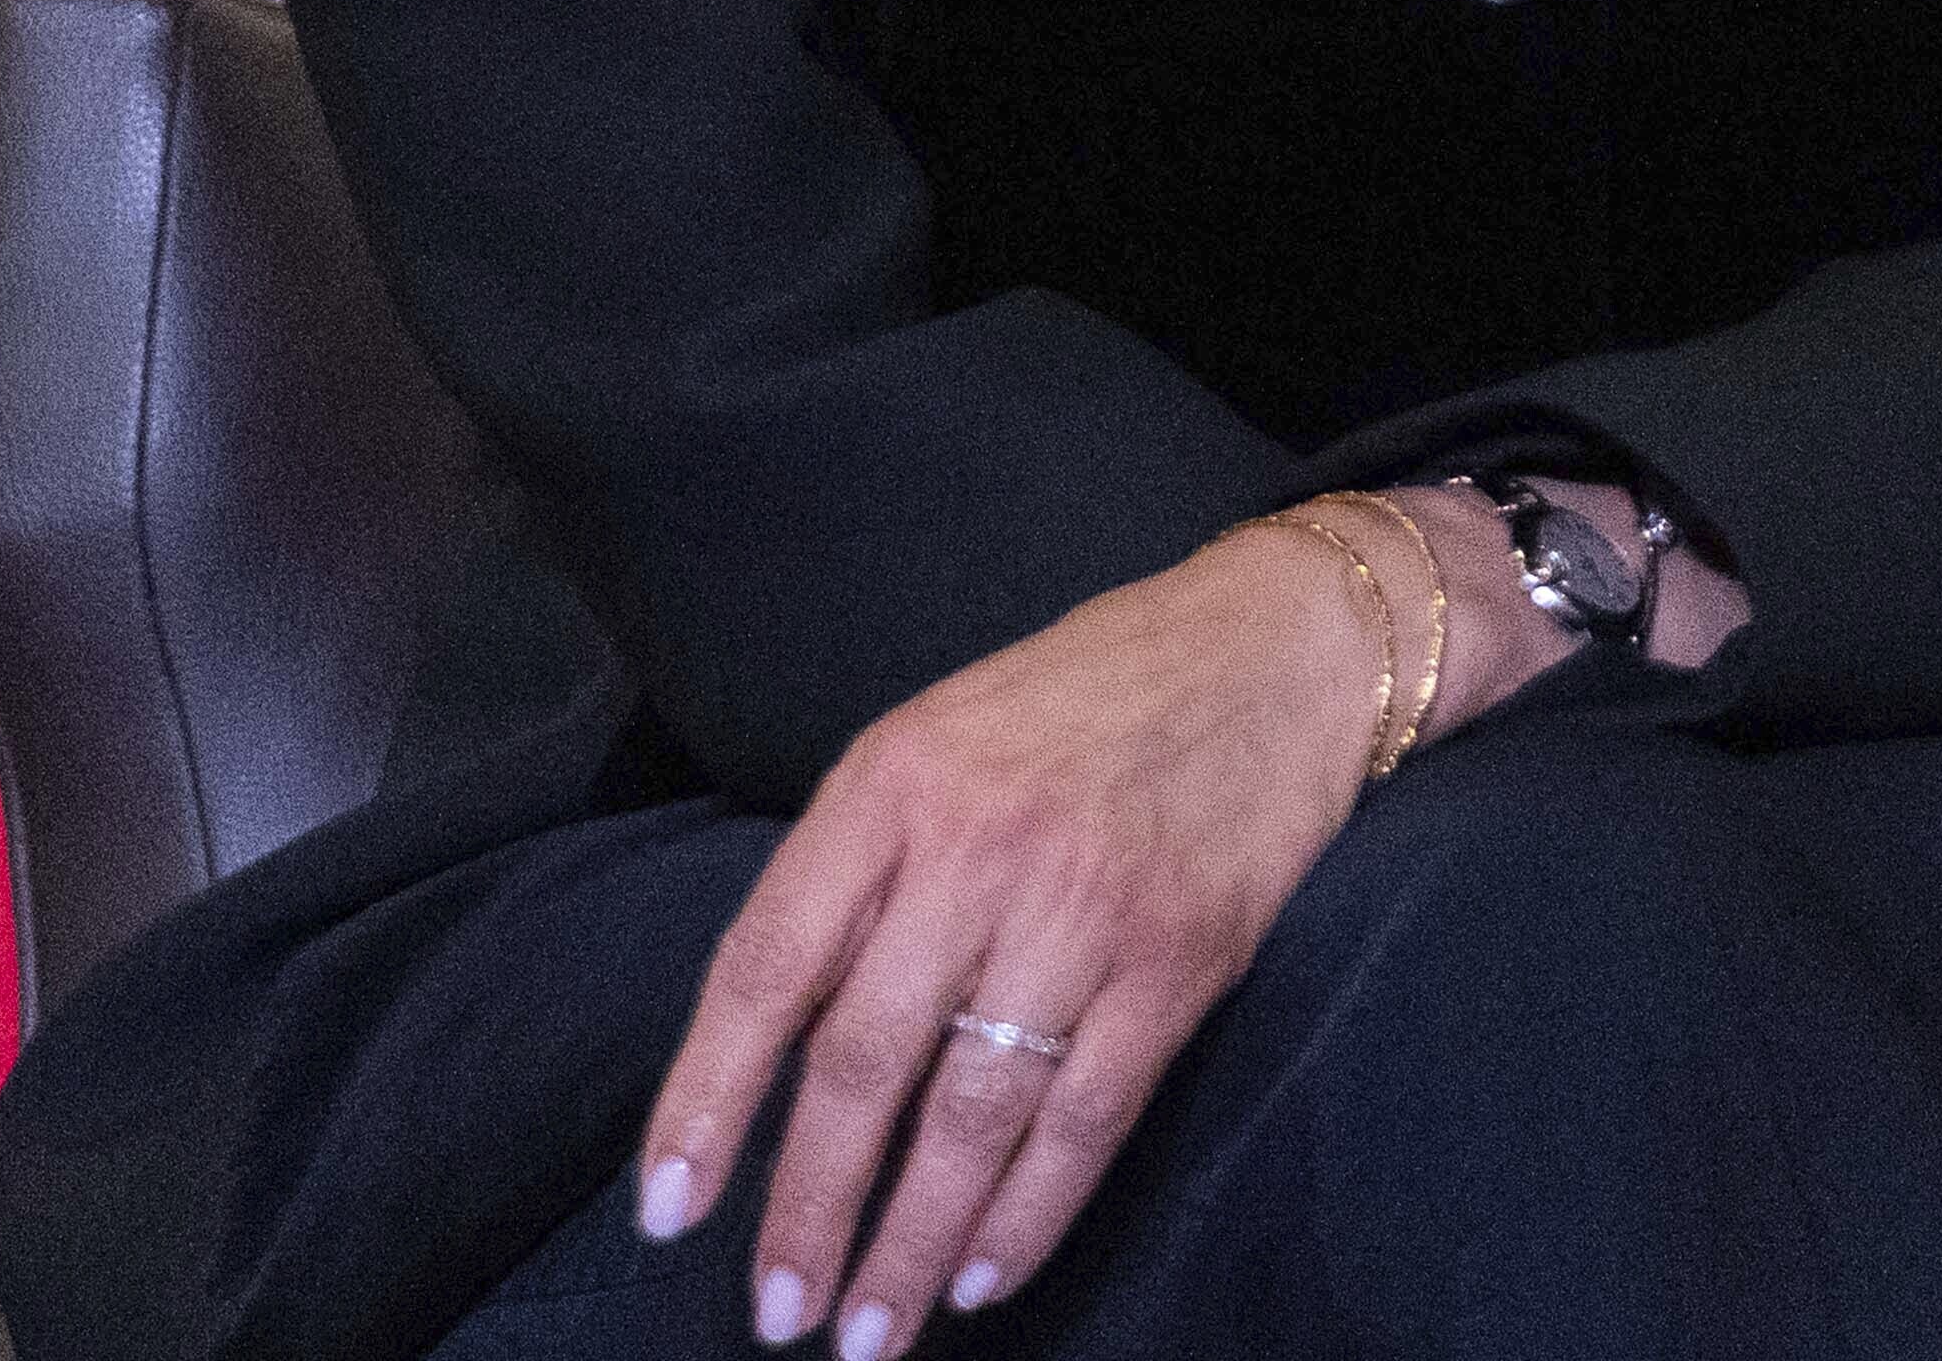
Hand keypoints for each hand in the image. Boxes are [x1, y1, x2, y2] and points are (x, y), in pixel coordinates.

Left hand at [636, 521, 1385, 1353]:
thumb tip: (781, 1045)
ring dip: (912, 1244)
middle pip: (863, 1060)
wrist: (1274, 648)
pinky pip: (1084, 1118)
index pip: (769, 962)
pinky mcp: (1180, 959)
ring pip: (971, 1113)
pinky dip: (1027, 1215)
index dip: (707, 1096)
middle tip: (775, 1314)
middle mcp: (977, 845)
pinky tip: (981, 1277)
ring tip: (871, 1333)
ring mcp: (1085, 906)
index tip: (667, 1207)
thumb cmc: (1082, 700)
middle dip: (810, 1208)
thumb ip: (860, 871)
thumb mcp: (937, 739)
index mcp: (891, 782)